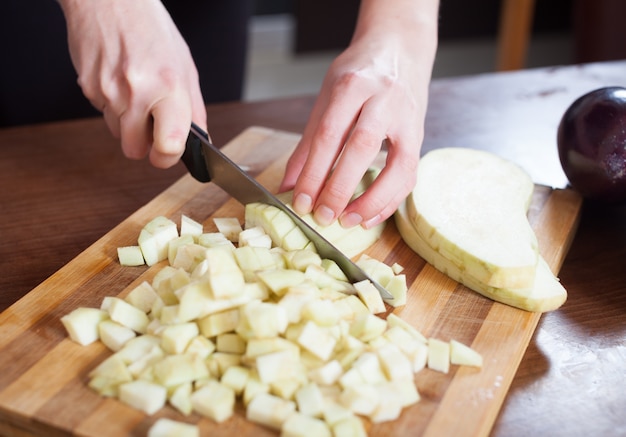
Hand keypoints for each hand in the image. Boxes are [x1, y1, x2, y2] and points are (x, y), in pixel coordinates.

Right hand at [58, 0, 205, 167]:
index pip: (167, 146)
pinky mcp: (88, 88)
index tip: (168, 154)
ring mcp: (109, 91)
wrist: (109, 0)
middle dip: (143, 143)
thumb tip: (201, 142)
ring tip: (136, 91)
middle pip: (134, 150)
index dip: (167, 158)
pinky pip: (103, 113)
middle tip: (151, 123)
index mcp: (169, 88)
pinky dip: (112, 104)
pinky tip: (119, 80)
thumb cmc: (152, 30)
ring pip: (117, 133)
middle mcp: (137, 92)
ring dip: (127, 122)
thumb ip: (194, 111)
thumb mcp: (186, 69)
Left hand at [279, 0, 437, 228]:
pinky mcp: (420, 135)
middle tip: (322, 215)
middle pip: (361, 148)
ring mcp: (408, 118)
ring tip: (348, 221)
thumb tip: (290, 186)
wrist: (399, 48)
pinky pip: (410, 174)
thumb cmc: (359, 74)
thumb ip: (309, 142)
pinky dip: (390, 200)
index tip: (300, 201)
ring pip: (397, 165)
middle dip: (339, 188)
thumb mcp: (327, 97)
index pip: (329, 135)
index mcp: (353, 85)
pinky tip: (370, 216)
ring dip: (372, 199)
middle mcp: (384, 99)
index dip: (313, 172)